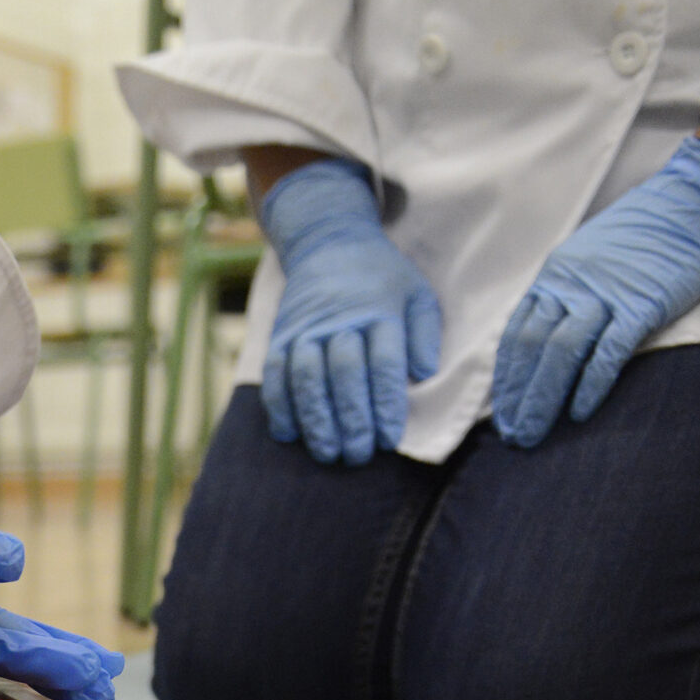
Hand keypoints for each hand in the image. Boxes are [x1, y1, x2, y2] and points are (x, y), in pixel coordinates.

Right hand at [255, 157, 442, 465]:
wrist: (330, 245)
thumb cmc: (382, 280)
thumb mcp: (416, 294)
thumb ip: (424, 334)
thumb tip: (423, 374)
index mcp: (380, 312)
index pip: (384, 364)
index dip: (385, 404)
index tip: (389, 438)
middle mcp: (340, 321)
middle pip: (344, 375)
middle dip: (352, 420)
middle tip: (359, 454)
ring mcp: (305, 329)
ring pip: (306, 378)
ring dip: (315, 420)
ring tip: (327, 452)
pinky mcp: (280, 337)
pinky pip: (274, 376)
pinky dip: (279, 407)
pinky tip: (290, 434)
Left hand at [492, 137, 699, 447]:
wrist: (699, 199)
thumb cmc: (647, 234)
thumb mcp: (592, 259)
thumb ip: (568, 296)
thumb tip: (548, 339)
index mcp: (556, 275)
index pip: (517, 333)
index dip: (507, 377)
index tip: (499, 412)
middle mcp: (572, 284)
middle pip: (532, 347)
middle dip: (518, 396)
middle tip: (511, 435)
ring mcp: (607, 293)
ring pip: (561, 351)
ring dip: (543, 398)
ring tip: (532, 435)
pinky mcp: (643, 303)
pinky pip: (609, 350)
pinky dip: (591, 383)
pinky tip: (579, 412)